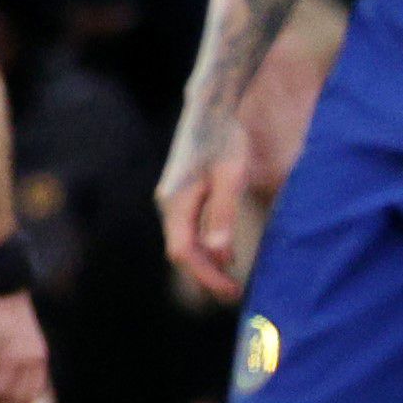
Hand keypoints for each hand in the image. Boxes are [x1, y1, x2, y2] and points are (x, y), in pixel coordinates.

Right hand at [0, 287, 51, 402]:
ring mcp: (21, 359)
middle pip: (22, 399)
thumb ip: (17, 358)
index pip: (33, 394)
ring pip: (9, 395)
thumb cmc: (7, 314)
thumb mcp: (19, 339)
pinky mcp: (6, 354)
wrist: (3, 290)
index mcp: (40, 359)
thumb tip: (5, 378)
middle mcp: (35, 362)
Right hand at [155, 113, 253, 298]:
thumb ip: (223, 215)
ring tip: (230, 280)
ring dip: (205, 263)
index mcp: (176, 202)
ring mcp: (174, 198)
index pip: (183, 252)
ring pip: (184, 241)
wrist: (214, 109)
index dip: (206, 276)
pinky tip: (224, 252)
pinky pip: (189, 229)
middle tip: (234, 294)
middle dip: (205, 276)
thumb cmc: (226, 140)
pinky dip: (205, 246)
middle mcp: (169, 203)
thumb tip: (219, 254)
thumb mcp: (231, 176)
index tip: (231, 292)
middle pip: (181, 251)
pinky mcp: (184, 193)